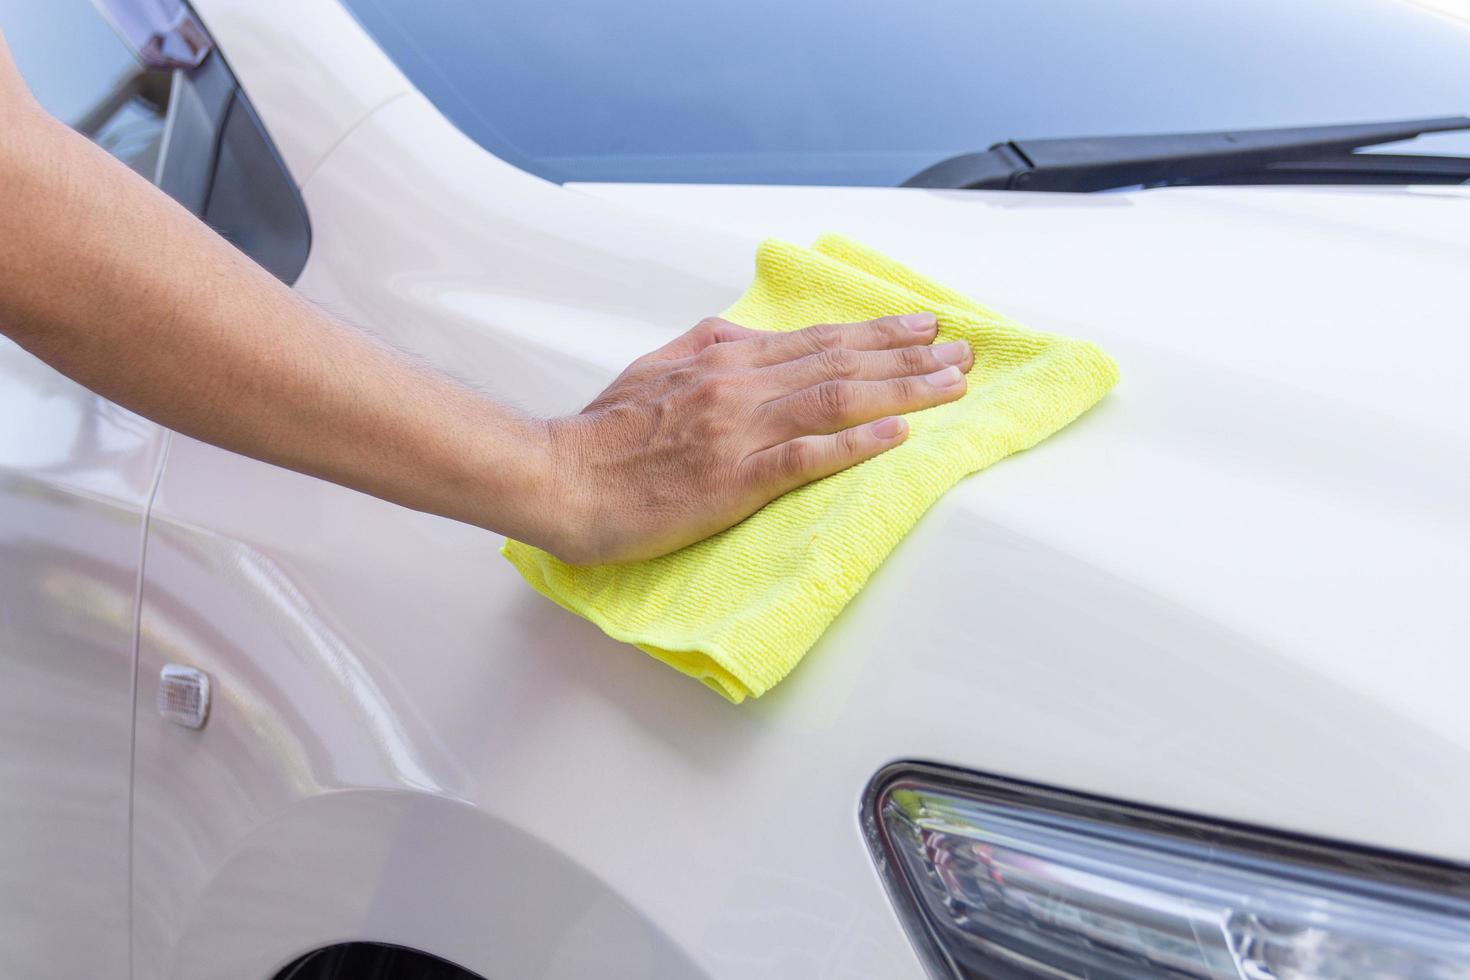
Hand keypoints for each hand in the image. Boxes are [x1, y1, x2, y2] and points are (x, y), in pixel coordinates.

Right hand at [543, 312, 971, 563]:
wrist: (562, 477)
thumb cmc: (605, 433)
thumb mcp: (656, 369)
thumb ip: (705, 349)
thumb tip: (741, 335)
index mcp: (722, 358)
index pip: (817, 340)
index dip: (877, 333)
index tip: (922, 327)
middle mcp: (739, 384)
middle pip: (840, 362)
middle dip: (910, 354)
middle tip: (964, 350)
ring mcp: (738, 430)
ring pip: (836, 400)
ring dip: (902, 390)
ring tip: (953, 385)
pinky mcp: (732, 479)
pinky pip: (805, 456)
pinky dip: (855, 443)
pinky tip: (897, 434)